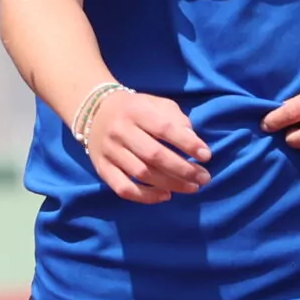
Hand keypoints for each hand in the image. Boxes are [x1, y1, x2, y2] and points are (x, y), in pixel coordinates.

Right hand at [83, 92, 207, 203]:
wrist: (93, 111)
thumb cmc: (134, 109)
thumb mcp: (155, 103)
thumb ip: (175, 118)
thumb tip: (193, 142)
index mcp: (135, 111)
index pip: (164, 128)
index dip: (187, 143)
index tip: (206, 155)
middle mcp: (120, 131)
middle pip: (154, 155)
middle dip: (183, 169)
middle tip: (204, 178)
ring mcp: (109, 151)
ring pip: (141, 173)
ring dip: (170, 184)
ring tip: (191, 187)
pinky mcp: (102, 168)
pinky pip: (124, 188)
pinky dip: (146, 196)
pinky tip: (165, 195)